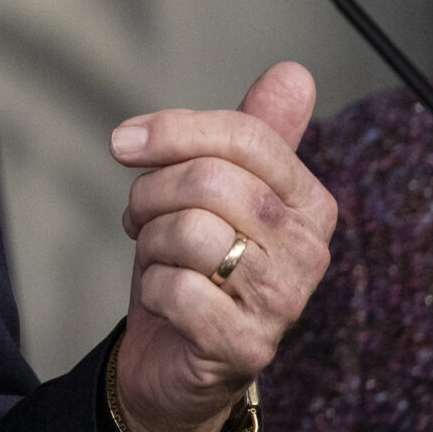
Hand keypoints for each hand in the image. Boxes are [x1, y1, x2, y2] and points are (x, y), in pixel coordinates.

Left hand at [109, 62, 334, 431]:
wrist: (176, 358)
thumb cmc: (196, 264)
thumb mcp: (215, 191)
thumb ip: (253, 133)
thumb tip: (294, 73)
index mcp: (309, 202)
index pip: (246, 137)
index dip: (172, 131)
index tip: (123, 143)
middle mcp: (309, 251)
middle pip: (210, 181)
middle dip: (151, 193)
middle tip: (141, 216)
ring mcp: (283, 303)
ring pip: (191, 232)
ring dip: (151, 243)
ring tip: (159, 258)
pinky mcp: (247, 349)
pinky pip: (177, 291)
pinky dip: (152, 289)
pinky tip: (165, 299)